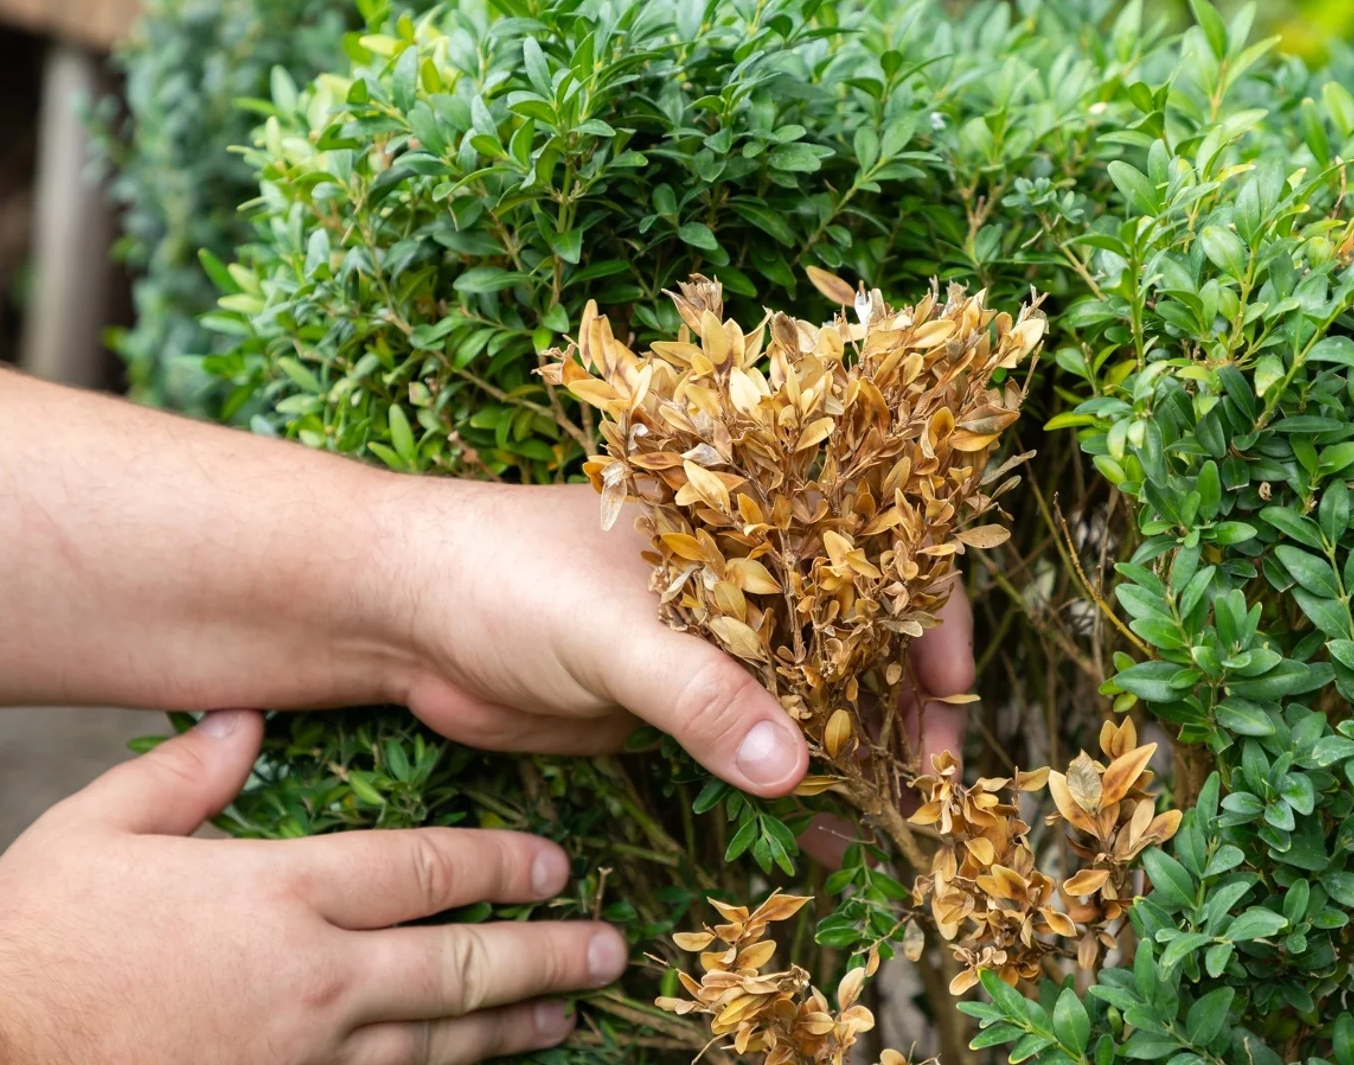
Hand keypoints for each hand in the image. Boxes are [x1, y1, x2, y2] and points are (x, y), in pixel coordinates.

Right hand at [0, 711, 624, 1064]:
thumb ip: (185, 774)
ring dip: (513, 1025)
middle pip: (462, 963)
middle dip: (547, 953)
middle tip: (611, 948)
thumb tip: (246, 717)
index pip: (426, 871)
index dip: (504, 865)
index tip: (558, 864)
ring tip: (571, 1012)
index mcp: (281, 892)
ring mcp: (305, 1055)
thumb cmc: (35, 942)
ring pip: (439, 1041)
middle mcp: (315, 976)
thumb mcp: (97, 830)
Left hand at [388, 482, 972, 799]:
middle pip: (855, 636)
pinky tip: (818, 833)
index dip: (928, 617)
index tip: (951, 695)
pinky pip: (753, 745)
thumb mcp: (612, 629)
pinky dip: (788, 787)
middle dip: (900, 706)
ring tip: (891, 819)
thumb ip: (700, 694)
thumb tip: (791, 769)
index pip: (871, 555)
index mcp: (748, 520)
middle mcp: (747, 576)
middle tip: (929, 783)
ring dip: (852, 756)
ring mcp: (713, 641)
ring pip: (810, 697)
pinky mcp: (676, 701)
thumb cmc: (506, 575)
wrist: (402, 614)